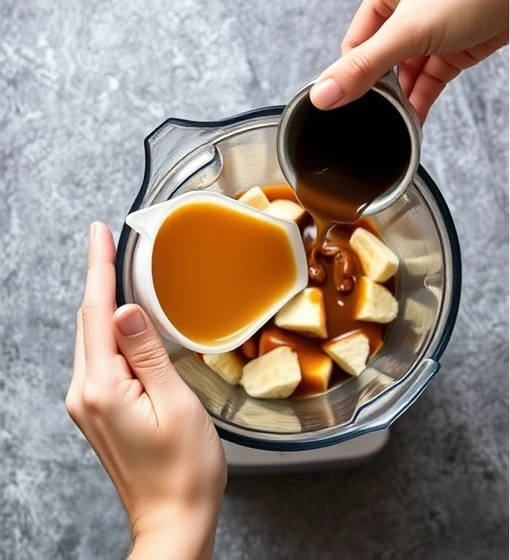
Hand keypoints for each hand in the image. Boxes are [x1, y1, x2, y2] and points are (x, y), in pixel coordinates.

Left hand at [66, 223, 225, 559]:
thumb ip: (148, 354)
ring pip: (93, 340)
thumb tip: (127, 310)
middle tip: (110, 241)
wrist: (174, 517)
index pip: (97, 313)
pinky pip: (100, 360)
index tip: (99, 234)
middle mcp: (85, 395)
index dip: (99, 269)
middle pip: (89, 322)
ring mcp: (88, 405)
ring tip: (120, 272)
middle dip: (99, 279)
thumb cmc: (183, 470)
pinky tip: (126, 324)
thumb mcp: (176, 404)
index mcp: (102, 388)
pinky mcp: (98, 413)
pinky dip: (111, 333)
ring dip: (106, 305)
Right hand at [311, 0, 508, 123]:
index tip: (347, 108)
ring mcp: (434, 31)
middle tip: (377, 121)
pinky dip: (424, 100)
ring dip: (404, 100)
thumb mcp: (410, 29)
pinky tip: (415, 121)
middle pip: (382, 61)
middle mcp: (407, 10)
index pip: (356, 43)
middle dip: (382, 92)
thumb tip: (324, 94)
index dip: (351, 76)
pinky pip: (432, 79)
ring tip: (398, 127)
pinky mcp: (457, 49)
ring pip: (409, 73)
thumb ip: (367, 65)